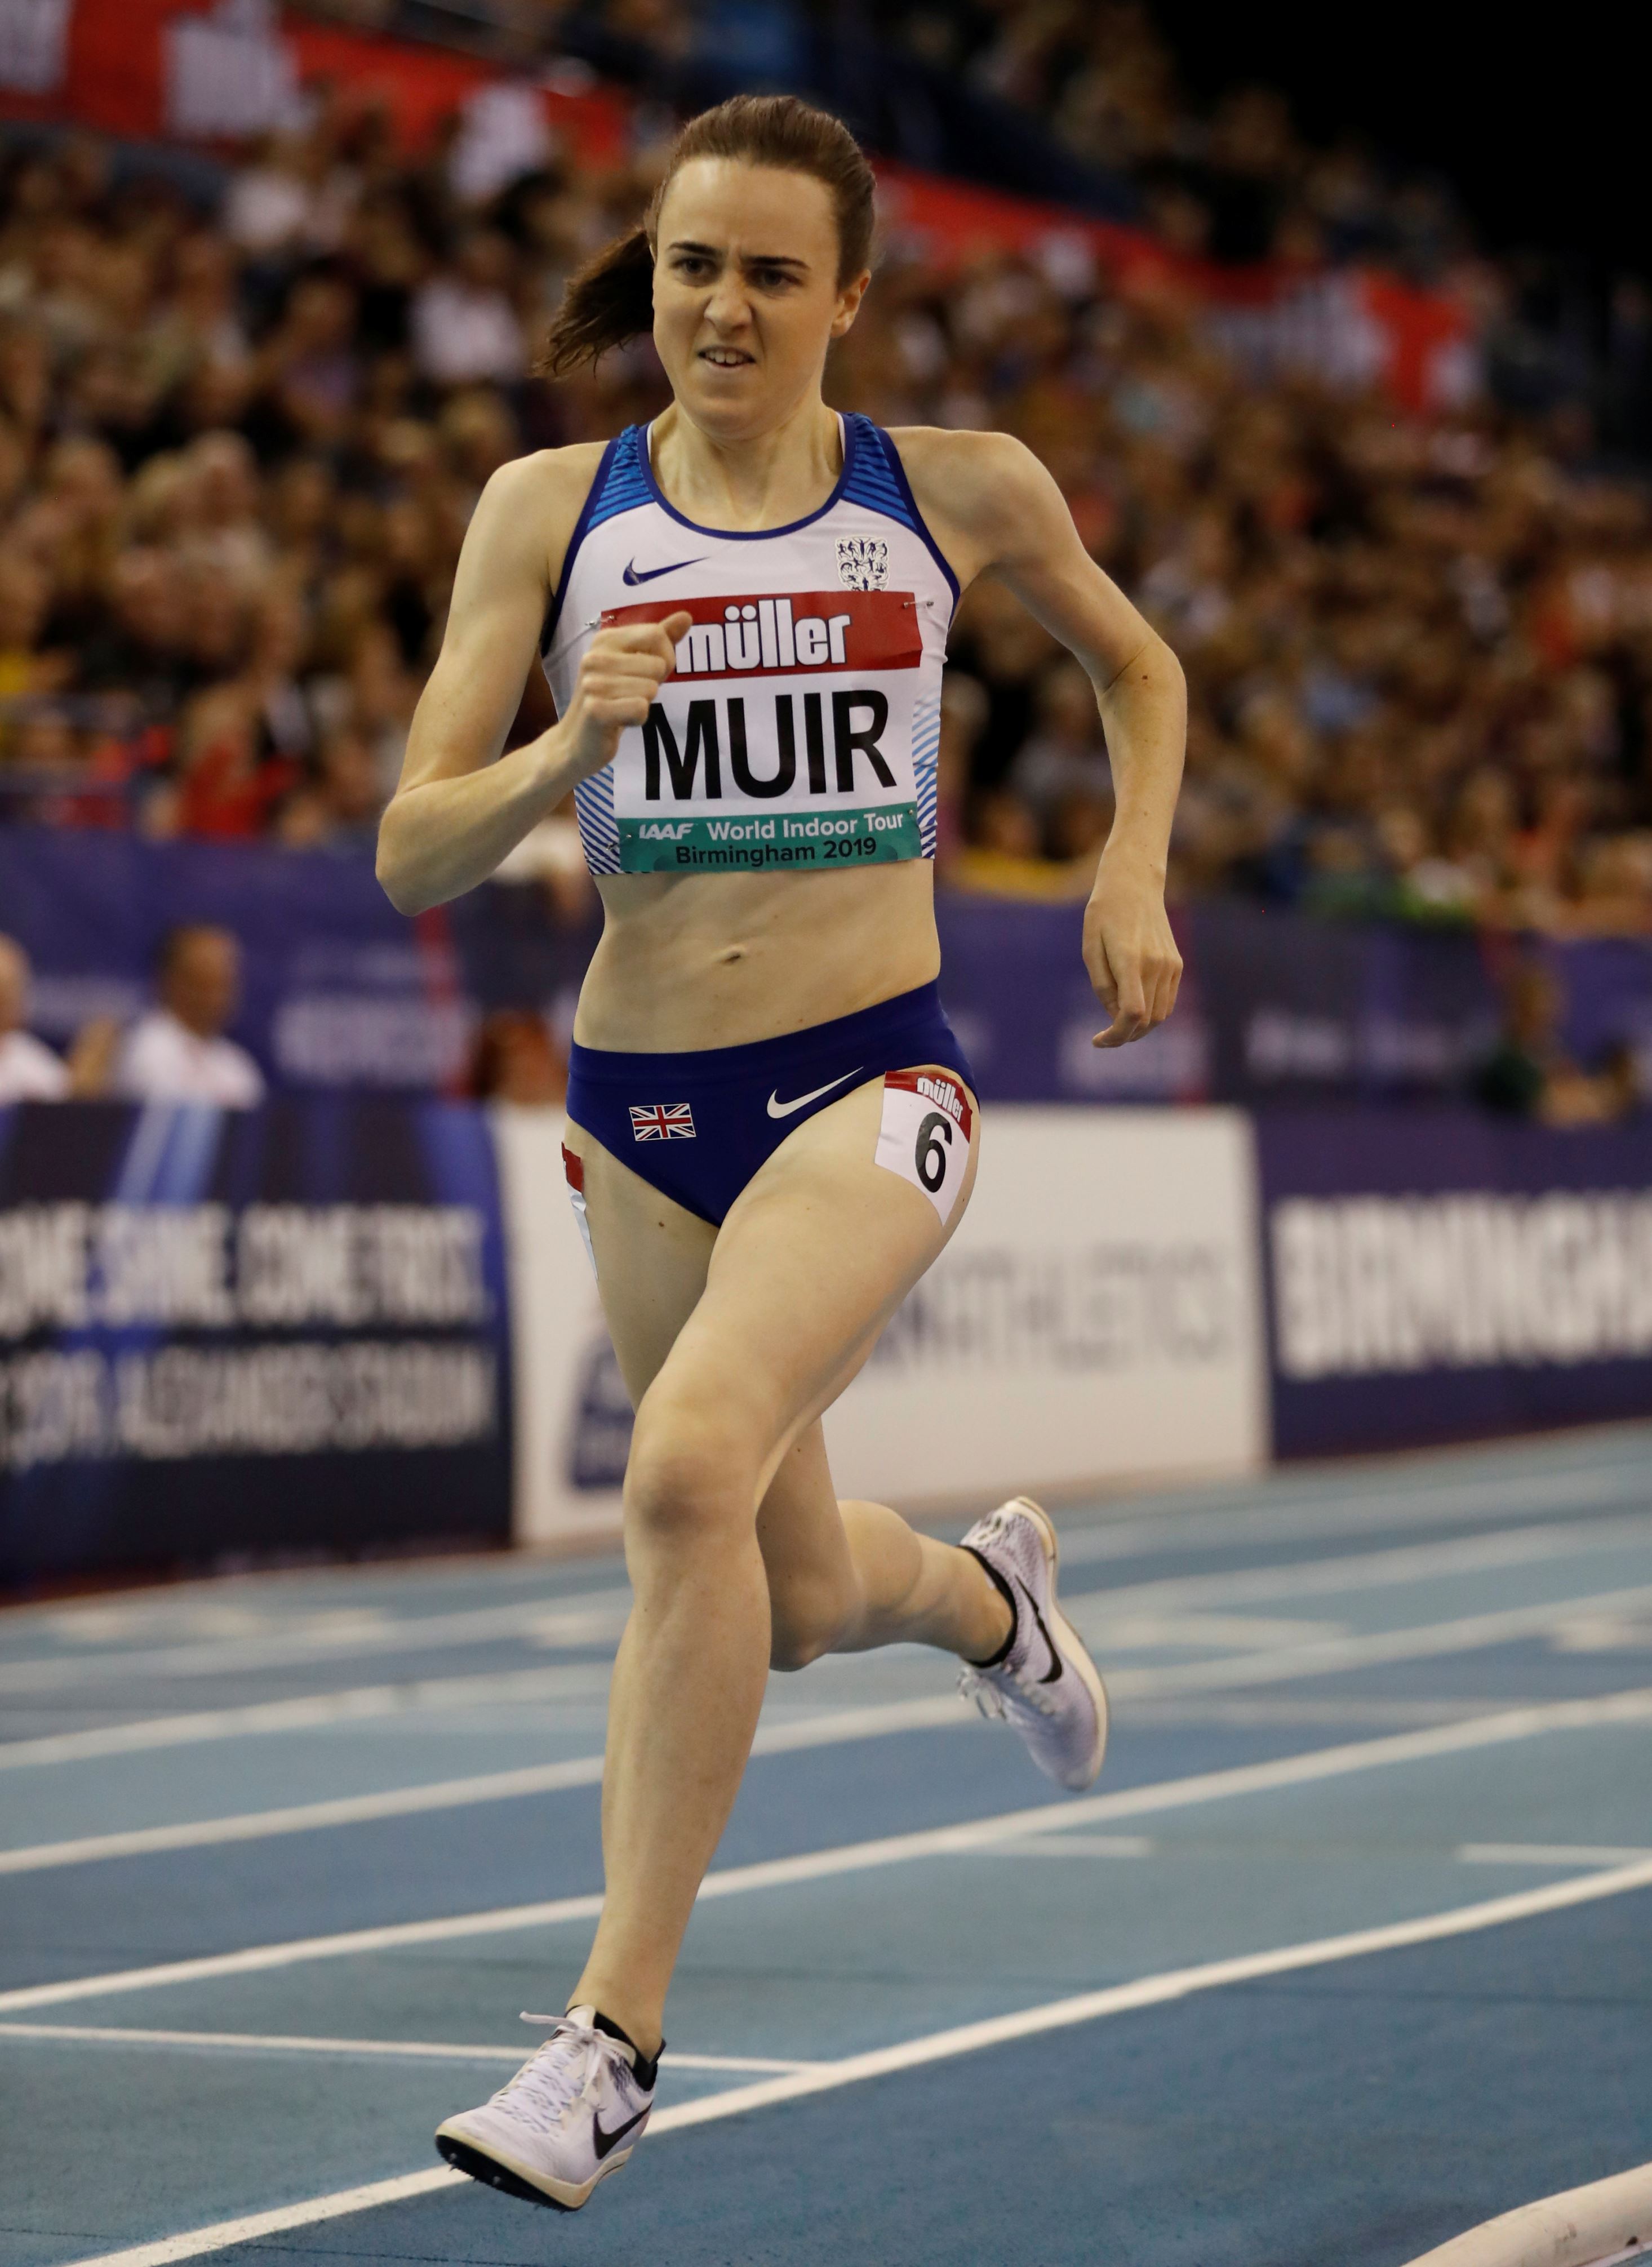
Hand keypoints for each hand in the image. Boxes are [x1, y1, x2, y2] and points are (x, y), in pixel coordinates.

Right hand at [556, 612, 691, 782]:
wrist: (576, 741)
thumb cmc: (611, 699)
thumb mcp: (635, 664)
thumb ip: (661, 640)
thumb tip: (686, 616)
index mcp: (605, 640)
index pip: (656, 634)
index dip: (665, 657)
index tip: (649, 672)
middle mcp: (595, 657)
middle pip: (658, 664)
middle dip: (654, 683)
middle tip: (630, 694)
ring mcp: (593, 683)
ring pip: (651, 688)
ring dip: (644, 703)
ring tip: (622, 707)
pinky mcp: (596, 710)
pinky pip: (640, 709)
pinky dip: (637, 719)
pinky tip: (621, 721)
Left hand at [1082, 849, 1181, 1047]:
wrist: (1135, 883)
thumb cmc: (1104, 913)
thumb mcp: (1091, 948)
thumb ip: (1102, 985)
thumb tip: (1115, 1016)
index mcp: (1131, 960)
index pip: (1132, 1013)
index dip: (1116, 1035)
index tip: (1097, 1040)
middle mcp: (1156, 965)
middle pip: (1147, 1021)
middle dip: (1126, 1035)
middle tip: (1105, 1036)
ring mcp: (1171, 965)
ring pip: (1161, 1015)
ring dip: (1140, 1028)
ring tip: (1118, 1023)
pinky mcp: (1177, 964)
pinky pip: (1167, 1001)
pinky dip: (1152, 1013)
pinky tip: (1133, 1006)